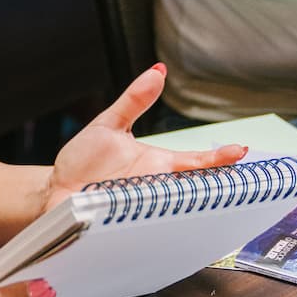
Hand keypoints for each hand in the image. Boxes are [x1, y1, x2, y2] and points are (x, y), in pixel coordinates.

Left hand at [42, 64, 245, 212]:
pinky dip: (149, 222)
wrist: (57, 187)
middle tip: (234, 183)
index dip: (217, 158)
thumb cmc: (85, 159)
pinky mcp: (120, 223)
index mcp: (157, 165)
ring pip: (171, 210)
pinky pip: (140, 225)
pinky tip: (155, 217)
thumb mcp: (110, 124)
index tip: (239, 151)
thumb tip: (157, 71)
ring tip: (201, 195)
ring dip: (183, 203)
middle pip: (191, 189)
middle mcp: (154, 188)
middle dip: (213, 188)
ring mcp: (140, 208)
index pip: (194, 162)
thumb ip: (134, 100)